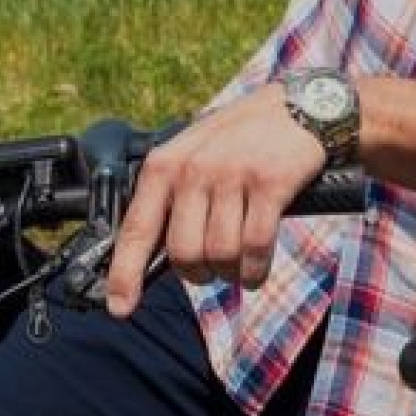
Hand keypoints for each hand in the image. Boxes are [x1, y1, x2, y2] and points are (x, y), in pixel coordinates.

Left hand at [102, 87, 327, 316]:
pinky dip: (256, 270)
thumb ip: (170, 201)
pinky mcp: (269, 184)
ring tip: (240, 266)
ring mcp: (232, 175)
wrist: (295, 108)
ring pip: (220, 254)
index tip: (120, 308)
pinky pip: (255, 248)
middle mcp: (193, 169)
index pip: (137, 229)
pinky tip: (257, 269)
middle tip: (212, 270)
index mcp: (165, 165)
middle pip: (184, 253)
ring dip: (232, 273)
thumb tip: (148, 260)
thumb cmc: (239, 140)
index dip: (125, 274)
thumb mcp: (191, 156)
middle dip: (198, 274)